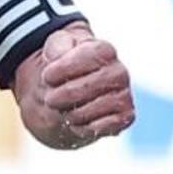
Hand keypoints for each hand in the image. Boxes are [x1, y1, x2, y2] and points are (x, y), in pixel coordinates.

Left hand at [14, 23, 136, 149]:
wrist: (78, 91)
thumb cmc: (67, 66)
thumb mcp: (57, 48)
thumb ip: (56, 45)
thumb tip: (58, 55)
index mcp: (104, 50)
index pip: (80, 61)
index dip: (58, 71)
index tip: (47, 76)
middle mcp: (119, 72)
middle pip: (81, 89)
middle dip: (59, 96)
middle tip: (50, 98)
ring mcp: (124, 95)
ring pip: (87, 111)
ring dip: (69, 113)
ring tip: (65, 108)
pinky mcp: (125, 117)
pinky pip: (97, 128)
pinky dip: (81, 127)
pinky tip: (78, 120)